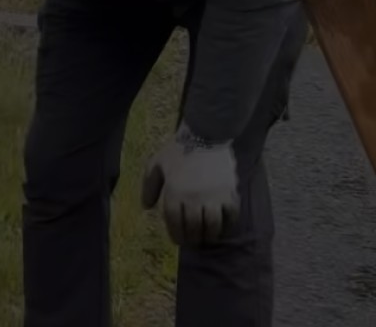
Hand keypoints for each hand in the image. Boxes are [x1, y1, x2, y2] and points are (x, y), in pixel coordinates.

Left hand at [141, 123, 239, 245]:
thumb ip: (149, 187)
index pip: (174, 222)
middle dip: (192, 238)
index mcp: (173, 192)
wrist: (205, 135)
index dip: (176, 234)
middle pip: (193, 227)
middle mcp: (193, 198)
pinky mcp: (230, 193)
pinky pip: (231, 215)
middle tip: (193, 241)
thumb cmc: (177, 150)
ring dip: (209, 235)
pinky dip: (228, 225)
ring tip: (207, 237)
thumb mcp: (156, 165)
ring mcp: (213, 196)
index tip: (178, 240)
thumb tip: (146, 207)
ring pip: (212, 225)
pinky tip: (224, 227)